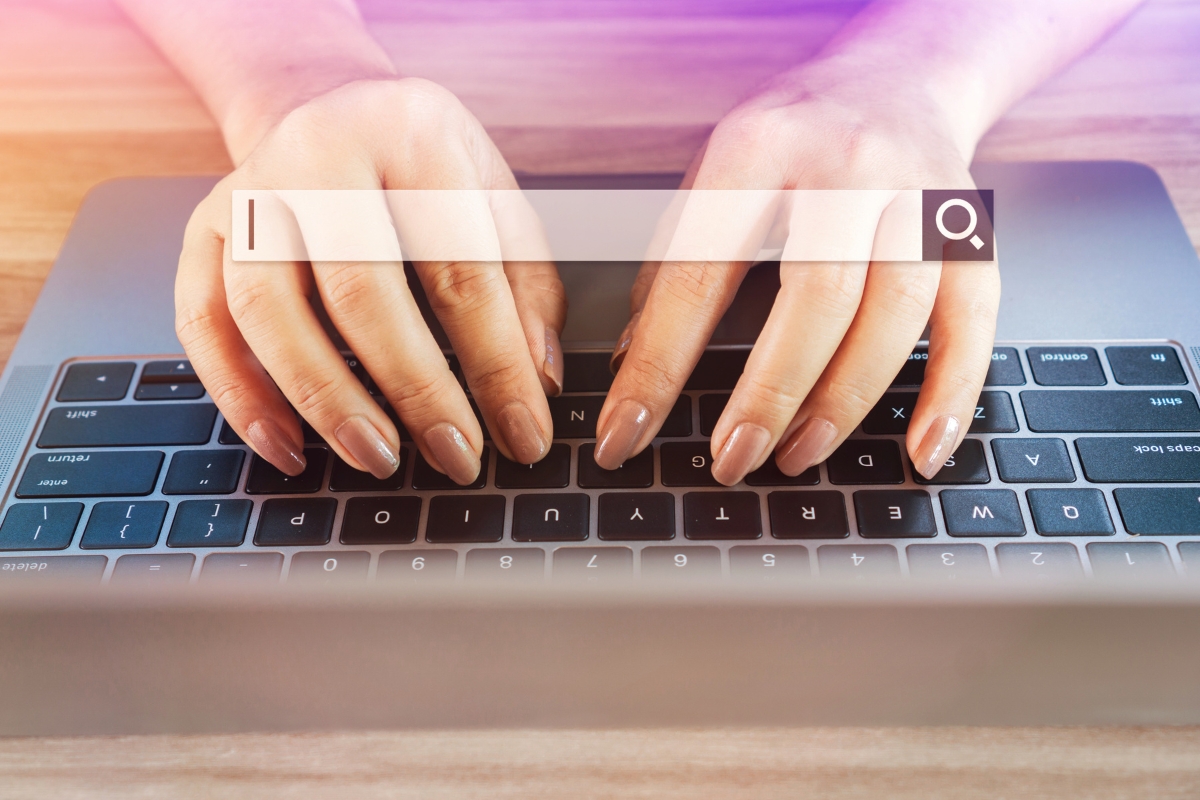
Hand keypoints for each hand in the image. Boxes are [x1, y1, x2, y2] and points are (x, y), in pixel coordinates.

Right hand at [177, 78, 565, 482]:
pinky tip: (288, 446)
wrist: (328, 109)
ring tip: (378, 457)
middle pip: (359, 288)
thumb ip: (526, 288)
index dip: (495, 363)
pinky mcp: (203, 233)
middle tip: (456, 457)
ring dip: (323, 399)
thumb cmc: (425, 170)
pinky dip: (240, 396)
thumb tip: (536, 383)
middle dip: (415, 390)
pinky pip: (203, 325)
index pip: (459, 266)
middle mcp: (317, 152)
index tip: (523, 434)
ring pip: (266, 310)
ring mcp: (247, 192)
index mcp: (410, 134)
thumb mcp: (495, 201)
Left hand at [595, 63, 999, 483]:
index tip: (625, 432)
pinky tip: (921, 450)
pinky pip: (975, 322)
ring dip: (844, 404)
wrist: (899, 77)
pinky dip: (951, 394)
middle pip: (818, 297)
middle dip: (769, 394)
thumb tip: (634, 368)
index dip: (658, 365)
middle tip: (732, 460)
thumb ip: (675, 264)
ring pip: (895, 315)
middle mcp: (847, 166)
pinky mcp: (971, 230)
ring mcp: (919, 196)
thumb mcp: (713, 175)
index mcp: (758, 148)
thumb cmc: (791, 139)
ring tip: (797, 456)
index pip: (698, 273)